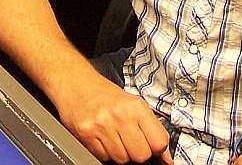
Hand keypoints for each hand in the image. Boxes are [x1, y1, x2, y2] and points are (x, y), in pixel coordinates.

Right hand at [55, 70, 172, 163]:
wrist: (76, 83)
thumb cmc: (105, 94)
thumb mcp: (132, 103)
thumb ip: (151, 127)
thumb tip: (166, 156)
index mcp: (136, 106)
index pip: (159, 142)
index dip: (157, 149)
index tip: (153, 147)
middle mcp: (120, 115)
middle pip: (141, 155)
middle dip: (138, 152)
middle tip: (131, 140)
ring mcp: (102, 126)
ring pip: (122, 159)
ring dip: (120, 152)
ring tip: (114, 136)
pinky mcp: (87, 135)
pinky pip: (103, 157)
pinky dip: (105, 152)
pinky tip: (102, 137)